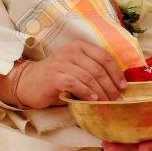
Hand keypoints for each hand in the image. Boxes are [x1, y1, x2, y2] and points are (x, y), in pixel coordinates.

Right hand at [0, 40, 127, 108]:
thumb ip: (92, 71)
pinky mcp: (55, 76)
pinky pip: (76, 84)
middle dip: (110, 86)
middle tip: (116, 99)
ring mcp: (62, 63)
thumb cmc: (56, 78)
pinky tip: (93, 101)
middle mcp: (71, 51)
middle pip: (98, 69)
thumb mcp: (76, 69)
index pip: (104, 57)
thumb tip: (116, 85)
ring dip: (101, 92)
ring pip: (89, 77)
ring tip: (107, 103)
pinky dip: (87, 93)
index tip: (123, 87)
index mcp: (79, 47)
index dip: (116, 72)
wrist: (28, 83)